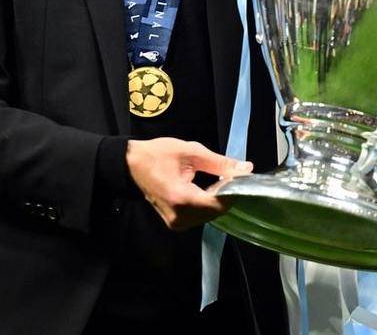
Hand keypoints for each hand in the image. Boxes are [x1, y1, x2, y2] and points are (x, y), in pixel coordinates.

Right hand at [125, 138, 252, 230]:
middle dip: (227, 194)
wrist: (131, 165)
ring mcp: (176, 223)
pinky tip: (205, 189)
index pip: (219, 203)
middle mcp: (180, 217)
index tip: (241, 175)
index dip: (234, 190)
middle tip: (230, 175)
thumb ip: (220, 163)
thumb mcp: (190, 152)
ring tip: (217, 181)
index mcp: (182, 199)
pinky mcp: (175, 224)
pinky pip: (200, 216)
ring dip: (218, 200)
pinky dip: (207, 204)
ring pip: (210, 216)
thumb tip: (246, 169)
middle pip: (216, 212)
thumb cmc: (157, 154)